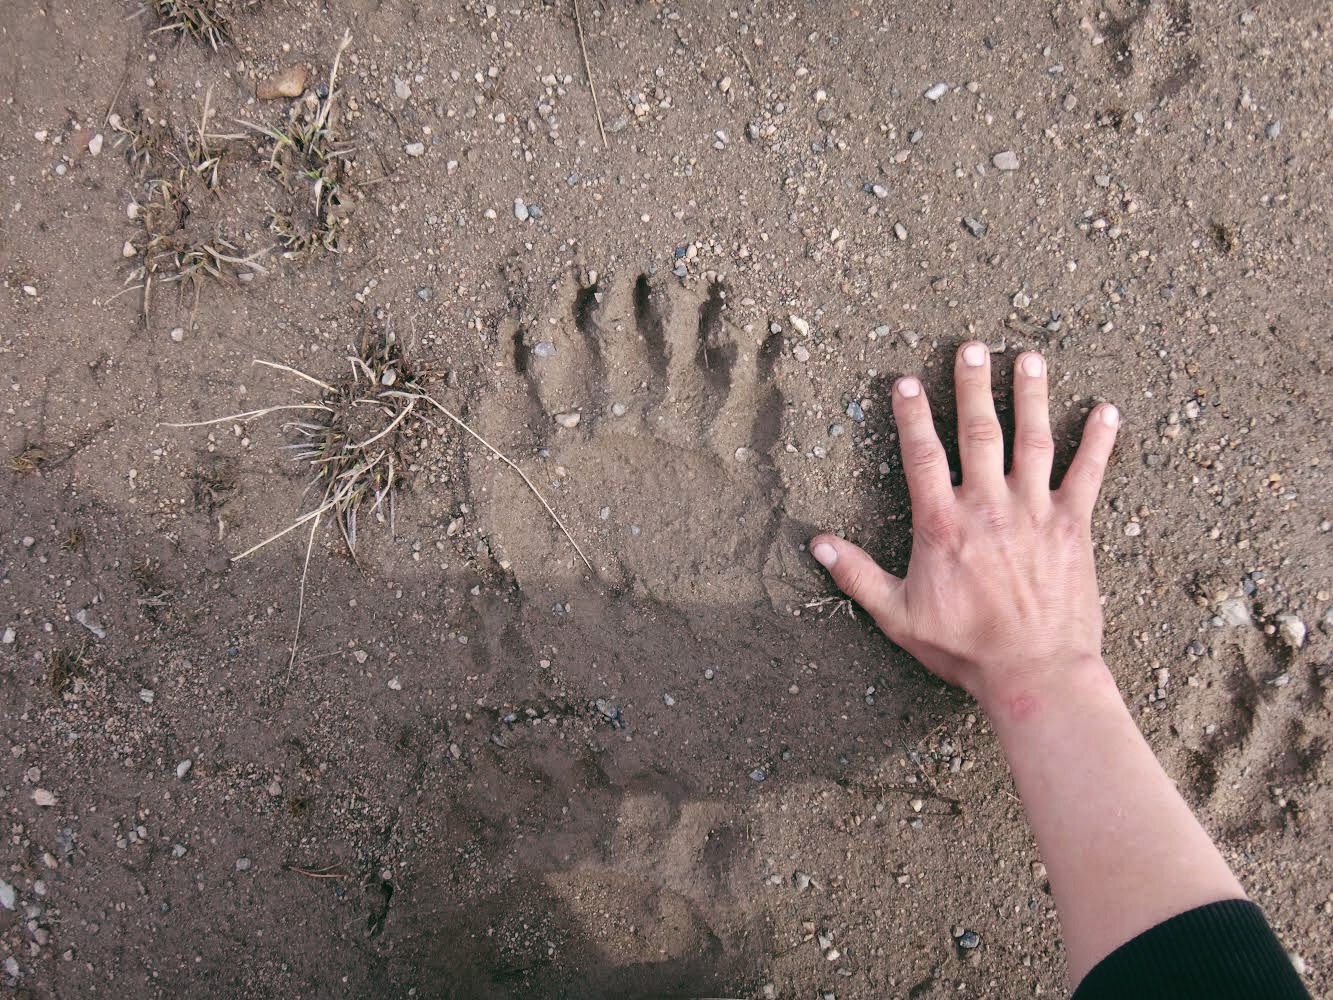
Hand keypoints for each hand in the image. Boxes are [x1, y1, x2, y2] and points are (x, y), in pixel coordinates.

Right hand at [810, 343, 1119, 708]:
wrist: (1034, 672)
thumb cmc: (964, 648)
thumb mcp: (898, 616)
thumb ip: (857, 576)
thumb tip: (816, 544)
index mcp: (942, 524)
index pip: (922, 456)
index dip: (912, 416)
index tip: (906, 382)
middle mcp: (988, 506)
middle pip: (979, 432)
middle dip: (973, 386)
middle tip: (971, 348)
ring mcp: (1034, 512)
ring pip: (1032, 440)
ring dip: (1030, 396)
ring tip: (1028, 358)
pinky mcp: (1074, 527)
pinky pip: (1089, 474)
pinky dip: (1098, 441)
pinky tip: (1106, 411)